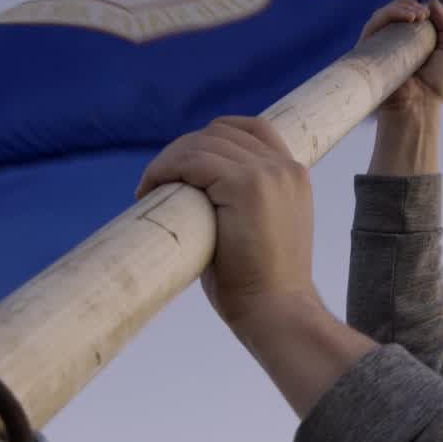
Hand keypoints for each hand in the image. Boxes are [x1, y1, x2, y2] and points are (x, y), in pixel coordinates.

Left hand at [135, 116, 317, 332]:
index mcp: (293, 175)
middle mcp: (284, 167)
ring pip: (202, 144)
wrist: (276, 312)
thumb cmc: (260, 285)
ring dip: (168, 161)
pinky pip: (193, 161)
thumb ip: (238, 201)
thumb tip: (192, 192)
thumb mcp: (258, 228)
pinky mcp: (245, 186)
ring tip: (149, 188)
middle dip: (182, 151)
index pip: (251, 129)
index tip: (184, 166)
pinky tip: (150, 190)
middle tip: (157, 182)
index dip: (211, 138)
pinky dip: (165, 169)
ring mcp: (267, 174)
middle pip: (220, 132)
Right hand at [360, 0, 442, 119]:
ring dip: (400, 7)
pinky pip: (374, 24)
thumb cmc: (434, 85)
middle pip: (394, 12)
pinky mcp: (368, 49)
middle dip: (409, 5)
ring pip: (383, 15)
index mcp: (410, 42)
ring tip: (417, 15)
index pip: (407, 15)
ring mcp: (379, 45)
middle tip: (423, 14)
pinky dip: (389, 14)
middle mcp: (392, 42)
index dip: (417, 8)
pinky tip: (407, 18)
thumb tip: (432, 3)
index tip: (430, 13)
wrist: (418, 105)